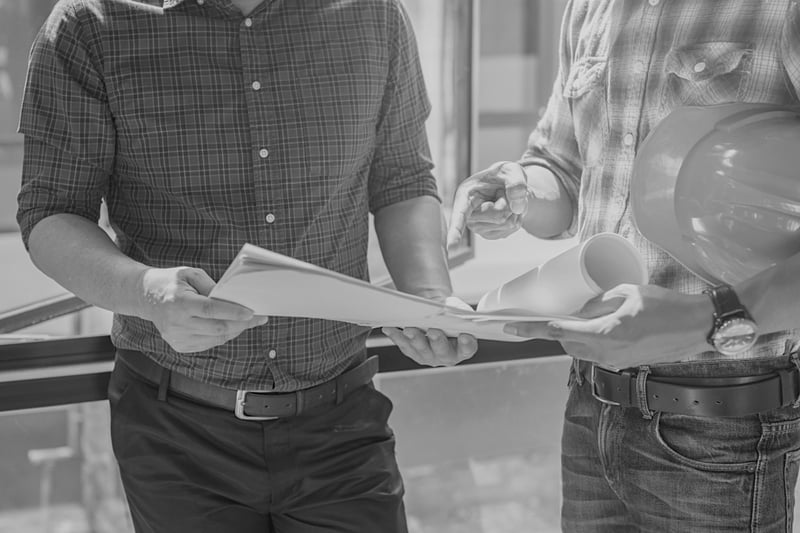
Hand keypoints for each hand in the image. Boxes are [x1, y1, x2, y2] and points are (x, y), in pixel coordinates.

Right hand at [138, 266, 267, 352]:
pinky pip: (208, 344)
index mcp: (179, 302)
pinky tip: (230, 327)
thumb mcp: (190, 274)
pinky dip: (222, 336)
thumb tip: (233, 300)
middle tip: (259, 318)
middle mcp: (176, 323)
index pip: (211, 310)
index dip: (233, 312)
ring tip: (248, 322)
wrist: (144, 296)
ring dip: (235, 331)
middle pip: (216, 328)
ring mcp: (176, 337)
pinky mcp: (178, 346)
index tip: (252, 313)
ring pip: (215, 339)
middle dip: (242, 324)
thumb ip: (212, 286)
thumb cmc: (171, 281)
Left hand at [381, 296, 477, 366]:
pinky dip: (396, 336)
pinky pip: (403, 345)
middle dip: (437, 341)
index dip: (467, 344)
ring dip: (414, 339)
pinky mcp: (412, 352)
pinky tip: (389, 328)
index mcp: (463, 348)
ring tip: (409, 329)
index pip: (467, 348)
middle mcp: (446, 356)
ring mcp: (428, 356)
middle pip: (442, 351)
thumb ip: (459, 314)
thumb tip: (449, 313)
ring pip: (420, 350)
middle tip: (433, 331)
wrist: (437, 314)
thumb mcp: (459, 310)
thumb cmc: (451, 312)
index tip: (464, 335)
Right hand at [447, 161, 528, 247]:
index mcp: (465, 195)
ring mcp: (479, 227)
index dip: (455, 231)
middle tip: (501, 192)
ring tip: (503, 199)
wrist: (506, 186)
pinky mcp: (490, 234)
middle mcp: (468, 215)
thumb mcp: (511, 170)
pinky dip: (517, 215)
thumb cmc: (502, 176)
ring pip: (507, 222)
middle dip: (508, 202)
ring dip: (514, 209)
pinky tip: (507, 209)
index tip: (451, 247)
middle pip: (498, 216)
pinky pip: (512, 227)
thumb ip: (516, 183)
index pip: (459, 215)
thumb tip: (517, 207)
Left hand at [502, 284, 712, 367]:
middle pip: (567, 343)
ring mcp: (617, 362)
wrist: (700, 328)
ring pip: (581, 350)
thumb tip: (580, 309)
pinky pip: (597, 353)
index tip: (510, 327)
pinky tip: (600, 325)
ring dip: (575, 335)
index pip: (558, 331)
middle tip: (550, 314)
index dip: (531, 329)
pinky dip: (591, 340)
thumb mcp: (628, 293)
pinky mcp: (626, 364)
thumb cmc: (668, 307)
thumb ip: (598, 302)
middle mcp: (608, 354)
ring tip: (581, 316)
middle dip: (556, 330)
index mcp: (606, 335)